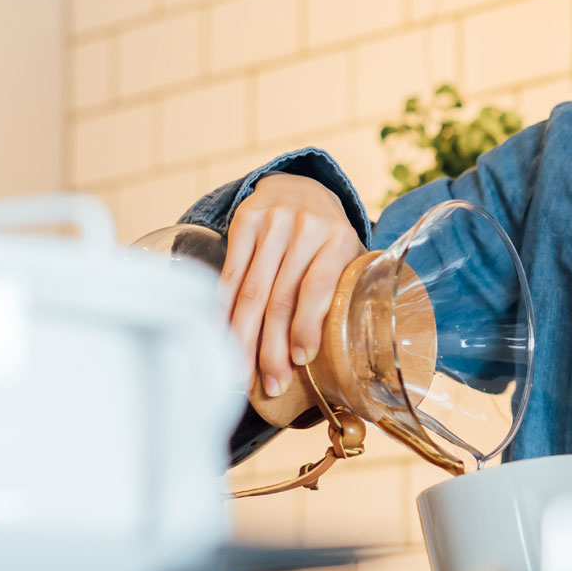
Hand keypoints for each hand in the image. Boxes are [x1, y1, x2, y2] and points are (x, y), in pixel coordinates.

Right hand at [220, 172, 363, 397]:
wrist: (299, 186)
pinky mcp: (245, 220)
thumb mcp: (347, 255)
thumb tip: (349, 355)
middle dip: (272, 347)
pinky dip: (224, 309)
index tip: (299, 360)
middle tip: (269, 384)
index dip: (306, 327)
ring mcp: (273, 221)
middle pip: (281, 297)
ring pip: (252, 290)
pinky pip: (231, 274)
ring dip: (244, 337)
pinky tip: (223, 335)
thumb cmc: (326, 238)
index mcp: (339, 238)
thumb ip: (348, 291)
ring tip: (242, 372)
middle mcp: (306, 226)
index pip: (319, 288)